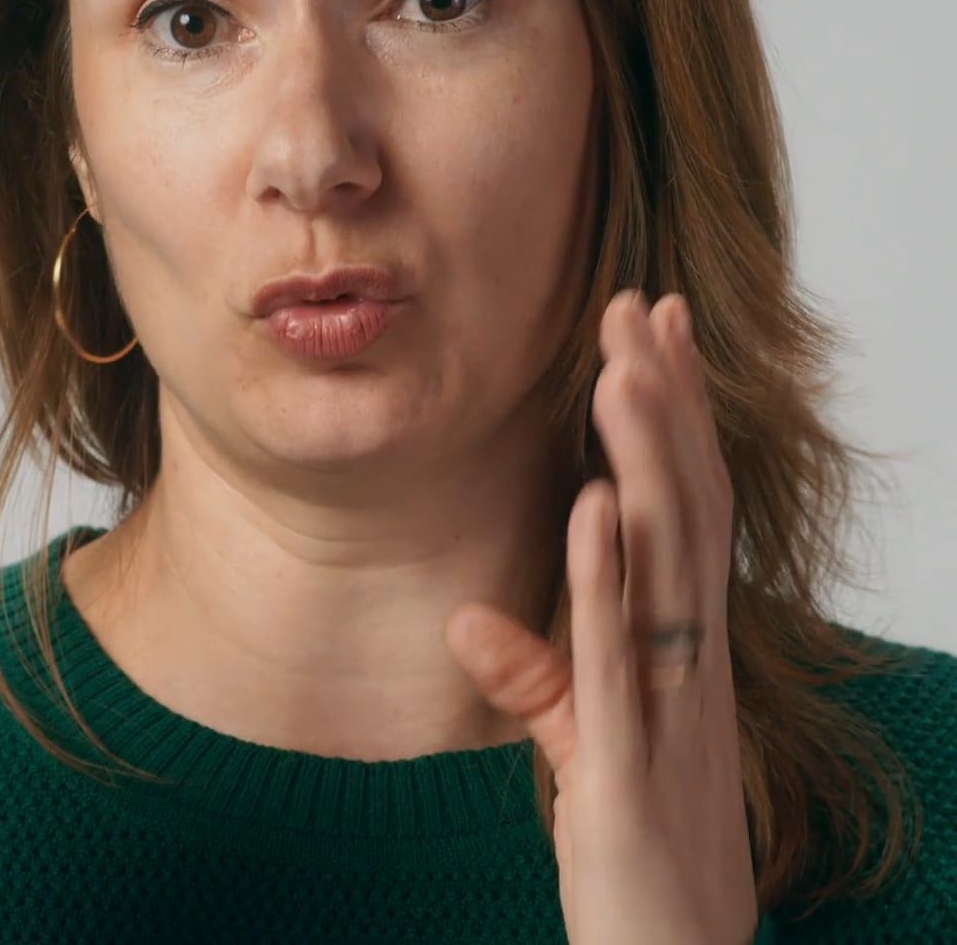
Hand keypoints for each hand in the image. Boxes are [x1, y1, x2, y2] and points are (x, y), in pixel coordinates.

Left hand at [444, 290, 758, 943]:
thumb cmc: (639, 853)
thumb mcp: (582, 751)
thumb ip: (538, 678)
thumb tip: (468, 620)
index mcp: (683, 654)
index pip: (686, 512)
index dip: (674, 420)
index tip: (650, 332)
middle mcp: (690, 667)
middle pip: (687, 512)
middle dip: (664, 407)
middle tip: (639, 306)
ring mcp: (666, 713)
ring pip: (667, 565)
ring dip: (646, 461)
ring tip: (619, 368)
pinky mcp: (623, 771)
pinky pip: (617, 661)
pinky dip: (607, 578)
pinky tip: (597, 503)